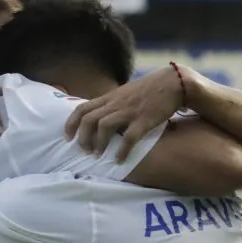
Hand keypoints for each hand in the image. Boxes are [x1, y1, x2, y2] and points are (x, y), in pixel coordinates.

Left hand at [64, 64, 194, 161]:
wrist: (174, 83)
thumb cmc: (150, 90)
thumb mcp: (125, 93)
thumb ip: (112, 103)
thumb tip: (100, 117)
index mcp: (110, 97)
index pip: (82, 108)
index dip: (71, 123)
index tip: (67, 136)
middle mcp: (116, 103)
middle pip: (88, 119)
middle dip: (82, 136)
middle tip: (84, 150)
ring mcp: (129, 111)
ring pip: (104, 126)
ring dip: (98, 143)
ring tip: (97, 155)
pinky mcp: (144, 119)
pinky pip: (129, 137)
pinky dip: (122, 150)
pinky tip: (119, 159)